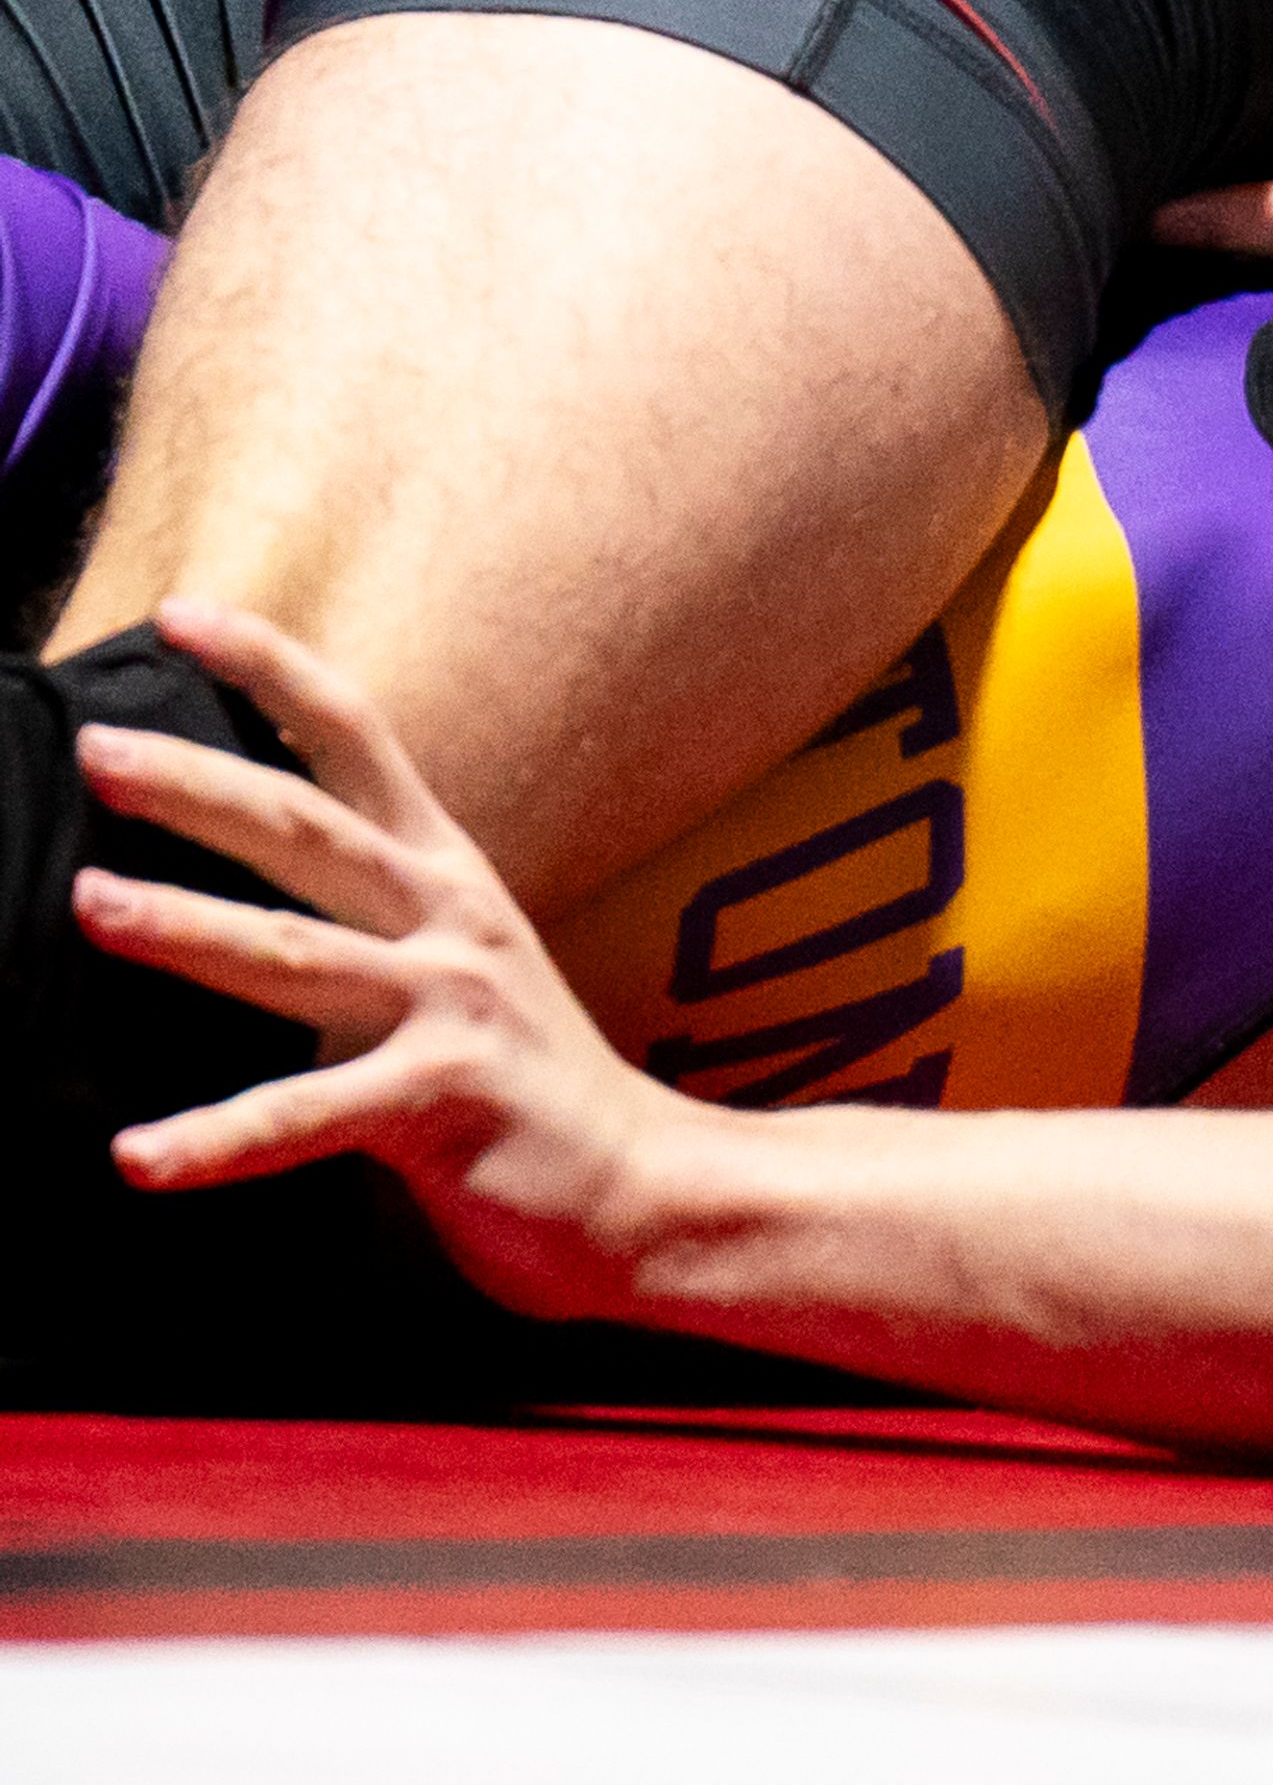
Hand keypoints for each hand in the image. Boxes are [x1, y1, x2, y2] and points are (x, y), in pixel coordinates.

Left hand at [71, 598, 685, 1322]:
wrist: (649, 1189)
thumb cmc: (523, 1087)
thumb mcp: (450, 972)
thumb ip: (356, 930)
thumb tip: (218, 907)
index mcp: (448, 877)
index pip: (357, 741)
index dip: (273, 668)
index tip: (181, 614)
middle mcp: (452, 923)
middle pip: (311, 830)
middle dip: (199, 783)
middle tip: (99, 749)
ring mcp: (454, 1009)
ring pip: (300, 955)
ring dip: (189, 927)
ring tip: (92, 902)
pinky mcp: (445, 1103)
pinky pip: (309, 1117)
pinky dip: (218, 1138)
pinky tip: (138, 1156)